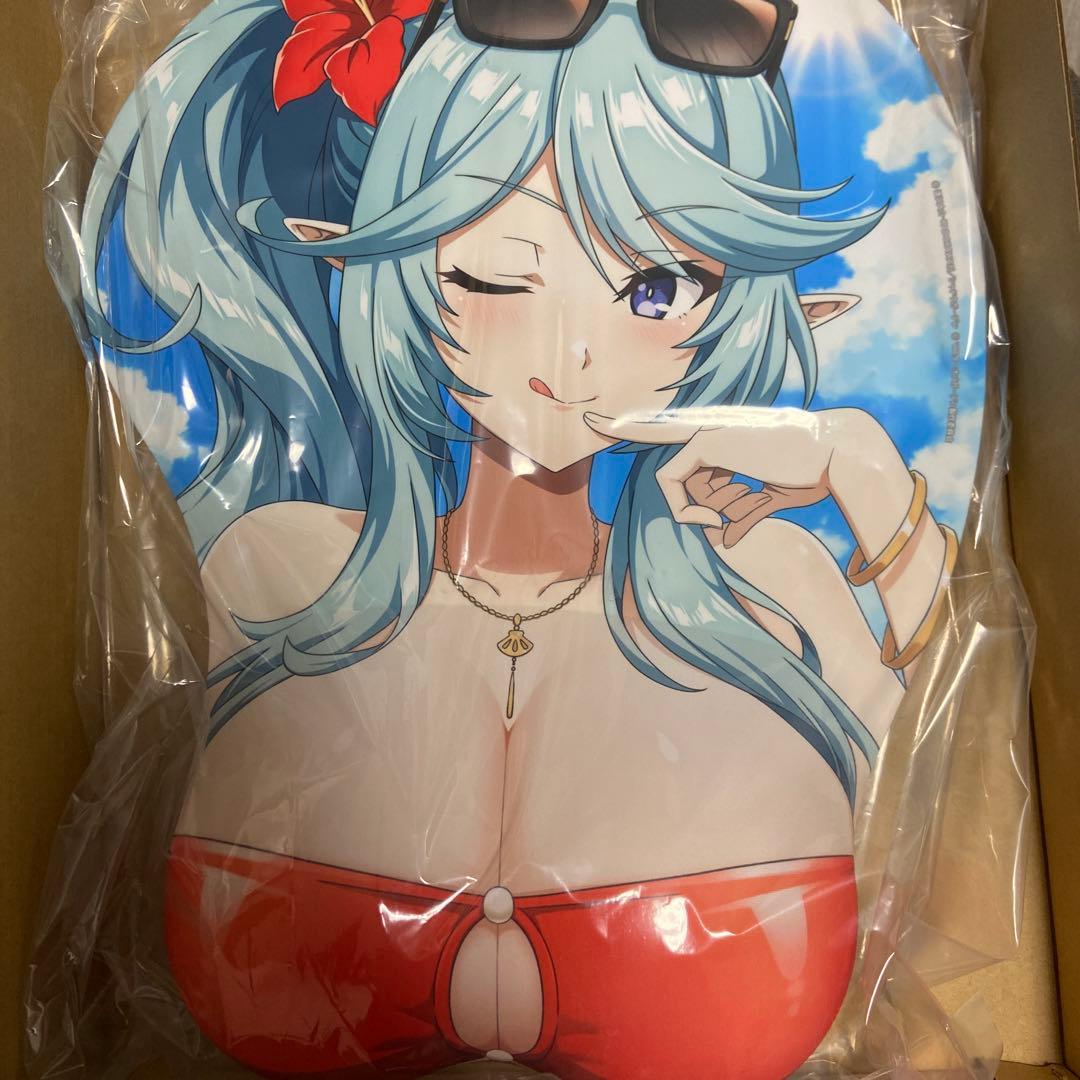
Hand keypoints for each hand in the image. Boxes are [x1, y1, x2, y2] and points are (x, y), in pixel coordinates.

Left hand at [583, 406, 902, 547]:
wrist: (838, 454)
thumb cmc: (812, 474)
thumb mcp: (771, 499)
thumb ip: (743, 515)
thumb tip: (723, 540)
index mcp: (727, 433)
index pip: (668, 427)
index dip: (634, 424)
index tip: (597, 421)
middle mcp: (711, 426)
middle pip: (666, 460)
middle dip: (670, 480)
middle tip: (679, 473)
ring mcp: (707, 430)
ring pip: (671, 478)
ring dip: (699, 508)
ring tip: (733, 511)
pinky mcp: (705, 442)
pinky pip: (670, 480)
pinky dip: (686, 507)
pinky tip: (714, 519)